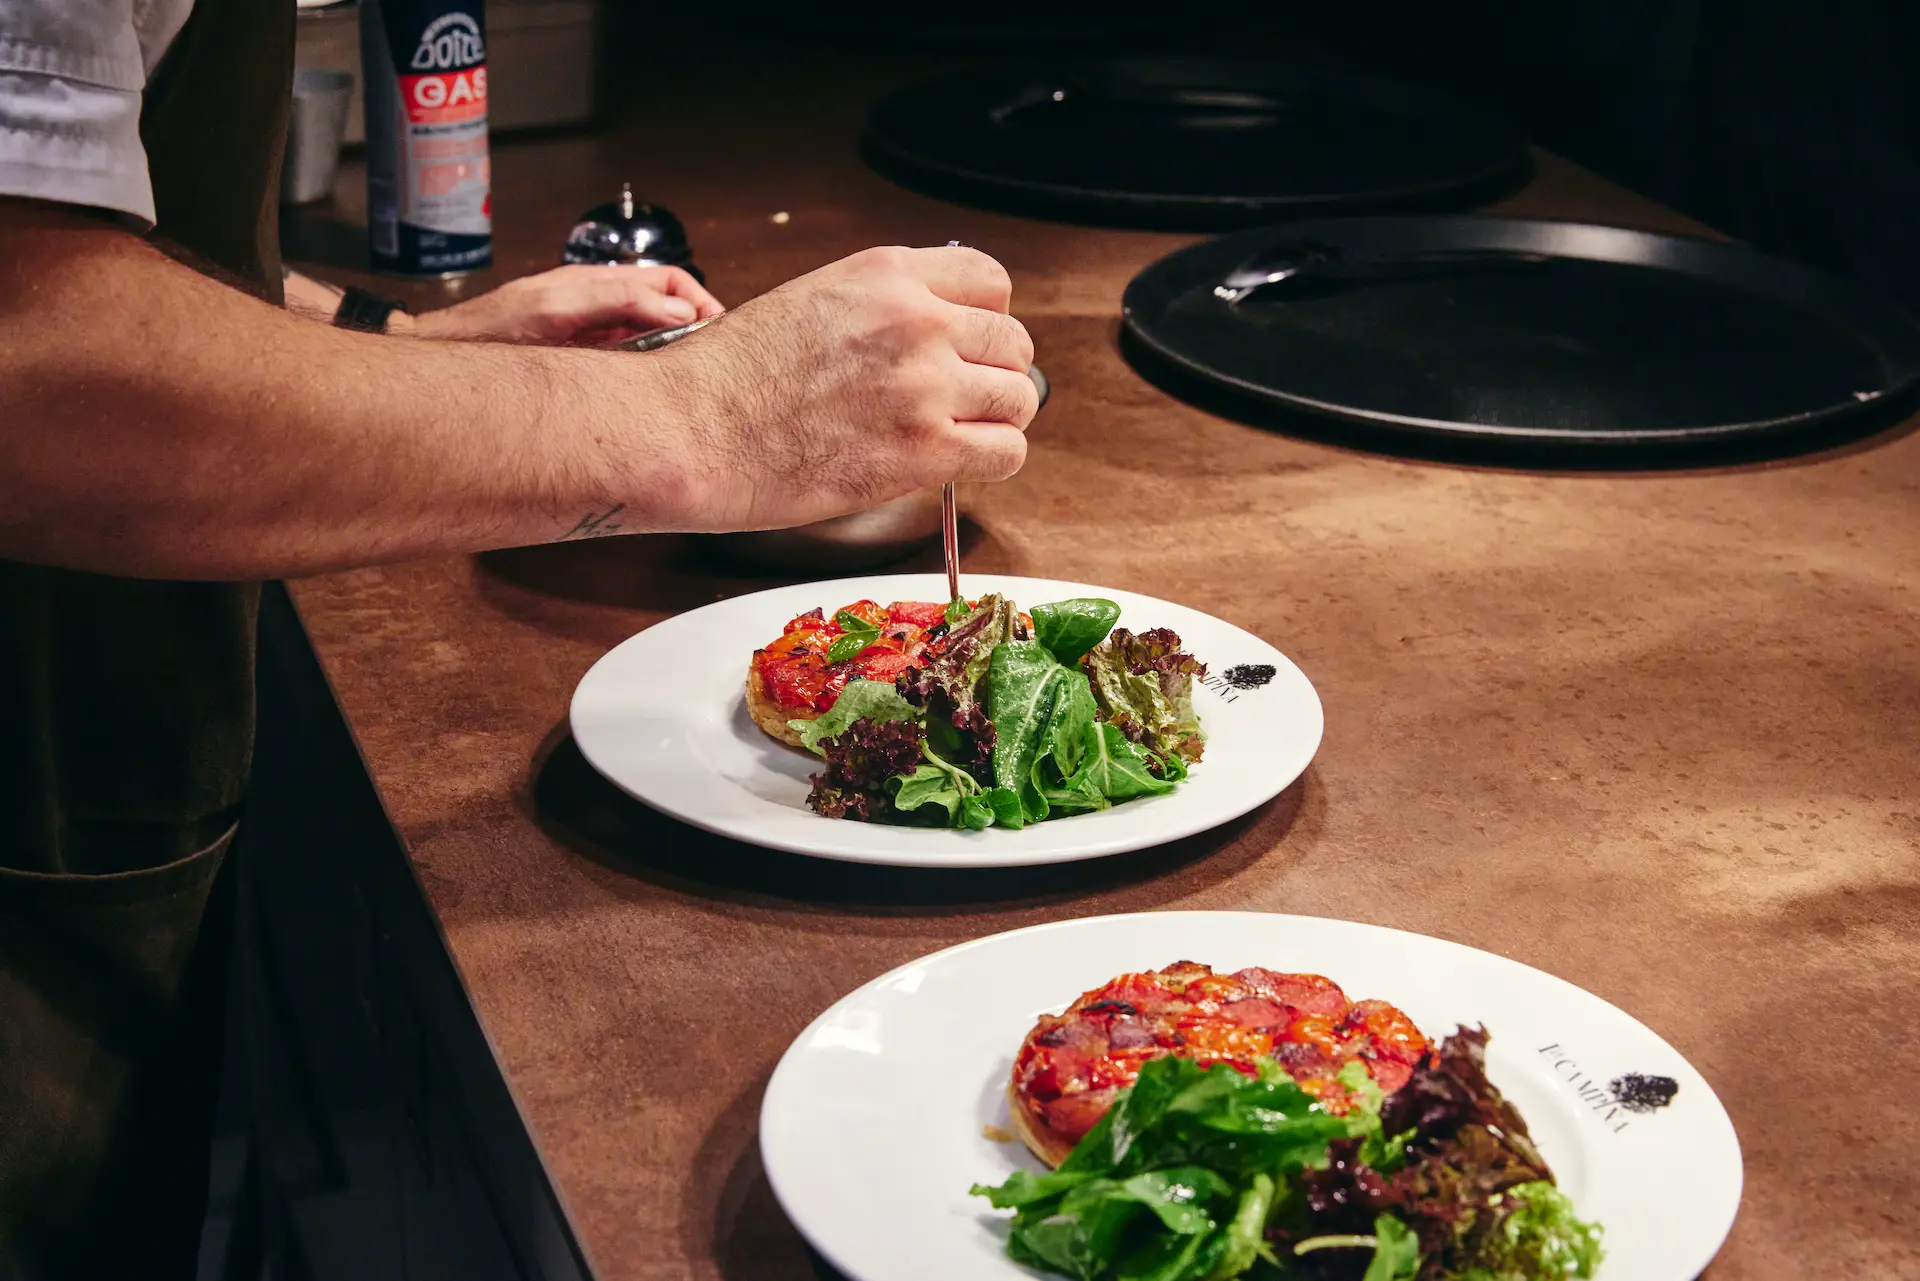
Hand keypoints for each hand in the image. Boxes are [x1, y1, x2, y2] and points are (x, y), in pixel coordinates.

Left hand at [401, 264, 722, 344]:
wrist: (441, 355)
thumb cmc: (487, 332)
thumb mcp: (554, 310)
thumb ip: (614, 304)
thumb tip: (674, 312)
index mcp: (592, 284)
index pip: (665, 282)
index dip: (698, 302)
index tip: (718, 330)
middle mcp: (594, 303)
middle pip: (662, 306)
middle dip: (693, 326)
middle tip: (713, 356)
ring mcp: (587, 330)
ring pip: (647, 333)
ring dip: (671, 348)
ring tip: (688, 372)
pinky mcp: (578, 355)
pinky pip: (625, 356)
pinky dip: (645, 366)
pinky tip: (649, 385)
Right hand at [642, 244, 1037, 530]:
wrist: (690, 431)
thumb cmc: (729, 379)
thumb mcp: (812, 302)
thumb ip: (879, 310)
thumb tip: (927, 336)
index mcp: (887, 275)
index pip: (991, 282)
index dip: (985, 320)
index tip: (967, 346)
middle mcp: (916, 321)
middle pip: (1013, 343)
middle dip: (993, 374)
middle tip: (960, 401)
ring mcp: (925, 385)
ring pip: (1019, 399)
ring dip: (996, 420)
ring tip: (955, 435)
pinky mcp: (924, 450)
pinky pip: (1006, 453)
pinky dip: (990, 462)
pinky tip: (954, 464)